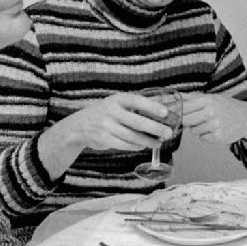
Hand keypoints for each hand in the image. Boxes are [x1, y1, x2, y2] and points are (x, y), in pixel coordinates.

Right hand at [53, 92, 173, 151]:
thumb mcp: (115, 104)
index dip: (152, 107)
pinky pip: (125, 144)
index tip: (165, 113)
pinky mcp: (104, 139)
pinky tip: (143, 146)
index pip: (137, 101)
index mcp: (117, 99)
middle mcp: (111, 111)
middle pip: (138, 121)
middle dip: (155, 128)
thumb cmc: (104, 113)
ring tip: (158, 142)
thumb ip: (133, 107)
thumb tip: (161, 111)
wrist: (78, 126)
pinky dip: (136, 146)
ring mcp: (106, 126)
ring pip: (133, 136)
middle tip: (168, 132)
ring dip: (148, 141)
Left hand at [179, 93, 246, 143]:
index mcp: (207, 100)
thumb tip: (173, 95)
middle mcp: (211, 112)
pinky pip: (201, 138)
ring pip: (193, 130)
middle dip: (185, 121)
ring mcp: (215, 125)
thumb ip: (191, 98)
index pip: (183, 107)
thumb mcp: (211, 98)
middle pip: (185, 120)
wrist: (246, 117)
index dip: (176, 112)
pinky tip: (214, 129)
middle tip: (192, 118)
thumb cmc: (226, 106)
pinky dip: (205, 135)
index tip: (173, 114)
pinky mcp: (218, 137)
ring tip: (208, 123)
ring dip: (197, 128)